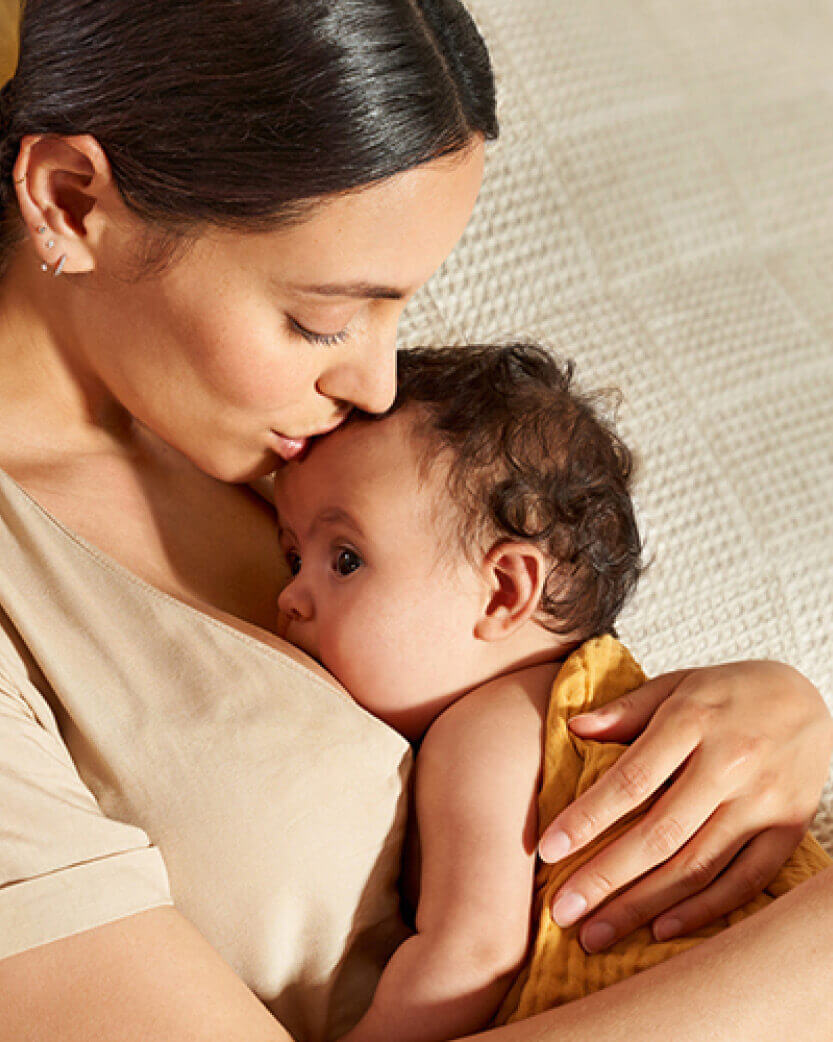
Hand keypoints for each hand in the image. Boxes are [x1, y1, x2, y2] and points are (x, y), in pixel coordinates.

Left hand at [537, 660, 832, 953]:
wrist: (809, 696)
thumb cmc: (727, 691)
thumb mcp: (675, 684)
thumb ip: (625, 710)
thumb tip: (573, 728)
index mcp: (692, 720)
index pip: (632, 779)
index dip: (588, 818)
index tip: (548, 850)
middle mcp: (729, 764)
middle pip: (659, 833)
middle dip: (606, 878)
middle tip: (562, 912)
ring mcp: (762, 802)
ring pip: (696, 865)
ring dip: (642, 905)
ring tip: (596, 934)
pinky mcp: (788, 830)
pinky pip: (744, 880)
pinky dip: (704, 910)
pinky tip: (661, 930)